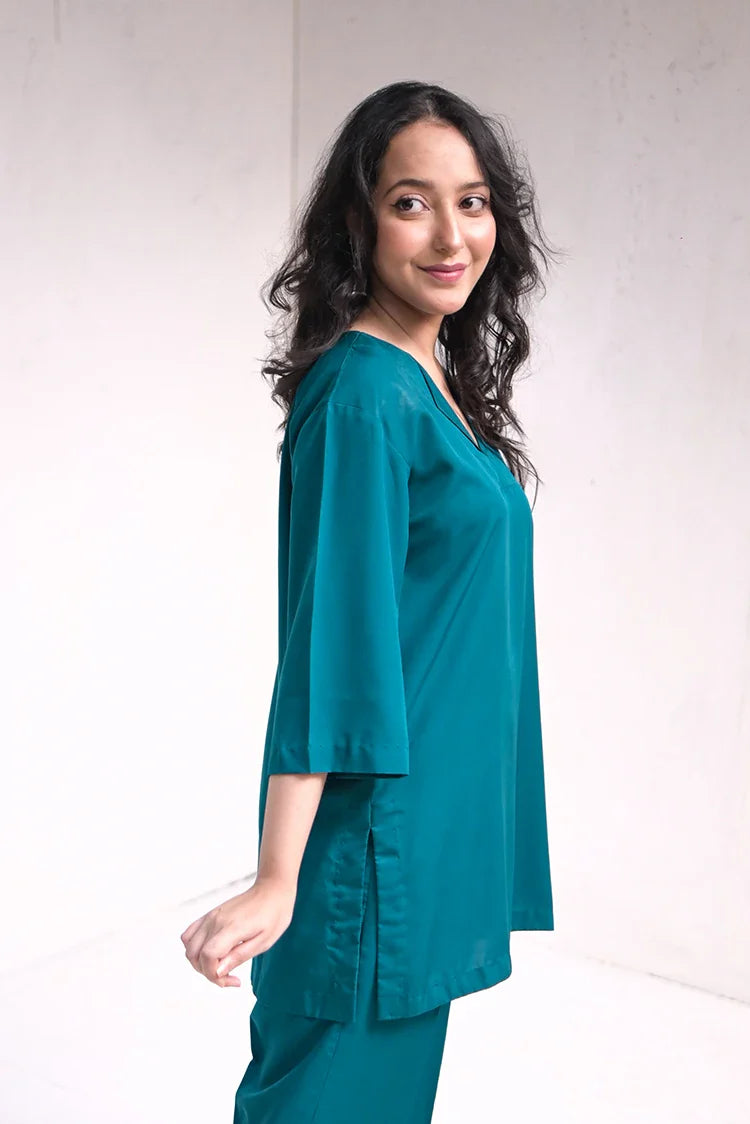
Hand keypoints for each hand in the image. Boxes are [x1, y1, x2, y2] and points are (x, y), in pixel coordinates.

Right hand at [179, 874, 296, 987]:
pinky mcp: (210, 914)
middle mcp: (215, 921)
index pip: (207, 956)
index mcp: (231, 927)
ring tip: (220, 965)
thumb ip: (239, 956)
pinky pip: (190, 933)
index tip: (235, 980)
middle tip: (230, 976)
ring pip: (188, 946)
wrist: (272, 889)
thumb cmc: (274, 915)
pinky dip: (194, 948)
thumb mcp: (264, 941)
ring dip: (199, 962)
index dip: (215, 975)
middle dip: (208, 972)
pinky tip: (212, 952)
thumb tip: (218, 972)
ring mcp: (210, 916)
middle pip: (194, 954)